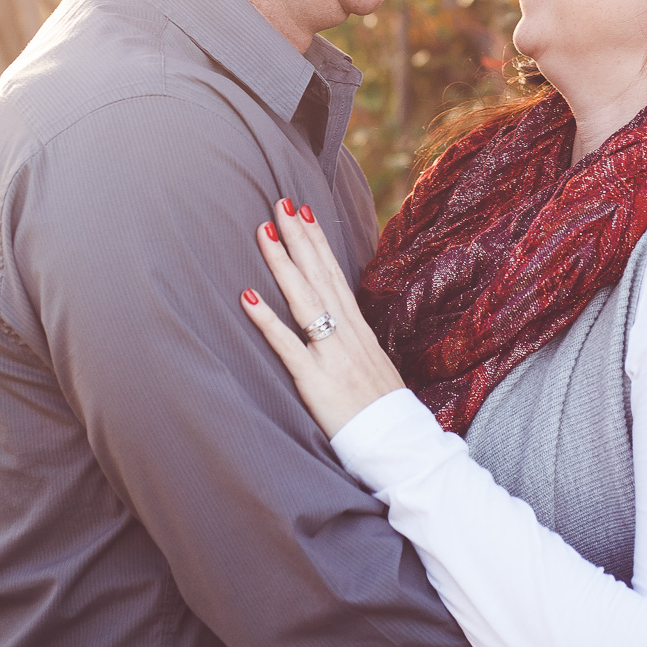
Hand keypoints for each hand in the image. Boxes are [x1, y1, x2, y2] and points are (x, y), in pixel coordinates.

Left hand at [242, 201, 406, 437]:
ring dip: (282, 263)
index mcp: (358, 328)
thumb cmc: (384, 409)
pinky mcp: (316, 381)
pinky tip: (246, 296)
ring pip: (303, 300)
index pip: (335, 274)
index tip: (303, 211)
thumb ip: (352, 342)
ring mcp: (332, 355)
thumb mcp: (373, 364)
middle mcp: (346, 334)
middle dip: (298, 237)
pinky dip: (266, 320)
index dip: (318, 242)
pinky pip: (287, 346)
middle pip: (319, 276)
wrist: (400, 444)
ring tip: (263, 232)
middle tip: (280, 202)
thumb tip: (338, 323)